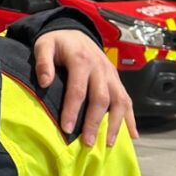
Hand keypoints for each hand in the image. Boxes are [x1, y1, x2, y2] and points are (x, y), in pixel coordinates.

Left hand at [33, 30, 137, 146]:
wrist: (75, 31)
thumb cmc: (58, 43)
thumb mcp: (44, 45)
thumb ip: (43, 62)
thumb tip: (44, 83)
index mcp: (81, 60)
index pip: (78, 89)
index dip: (72, 110)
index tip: (67, 129)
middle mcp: (100, 69)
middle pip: (101, 98)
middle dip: (95, 123)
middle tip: (88, 143)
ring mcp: (111, 75)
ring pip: (119, 101)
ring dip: (116, 123)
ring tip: (109, 144)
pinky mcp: (117, 80)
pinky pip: (128, 100)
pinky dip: (131, 118)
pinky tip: (132, 135)